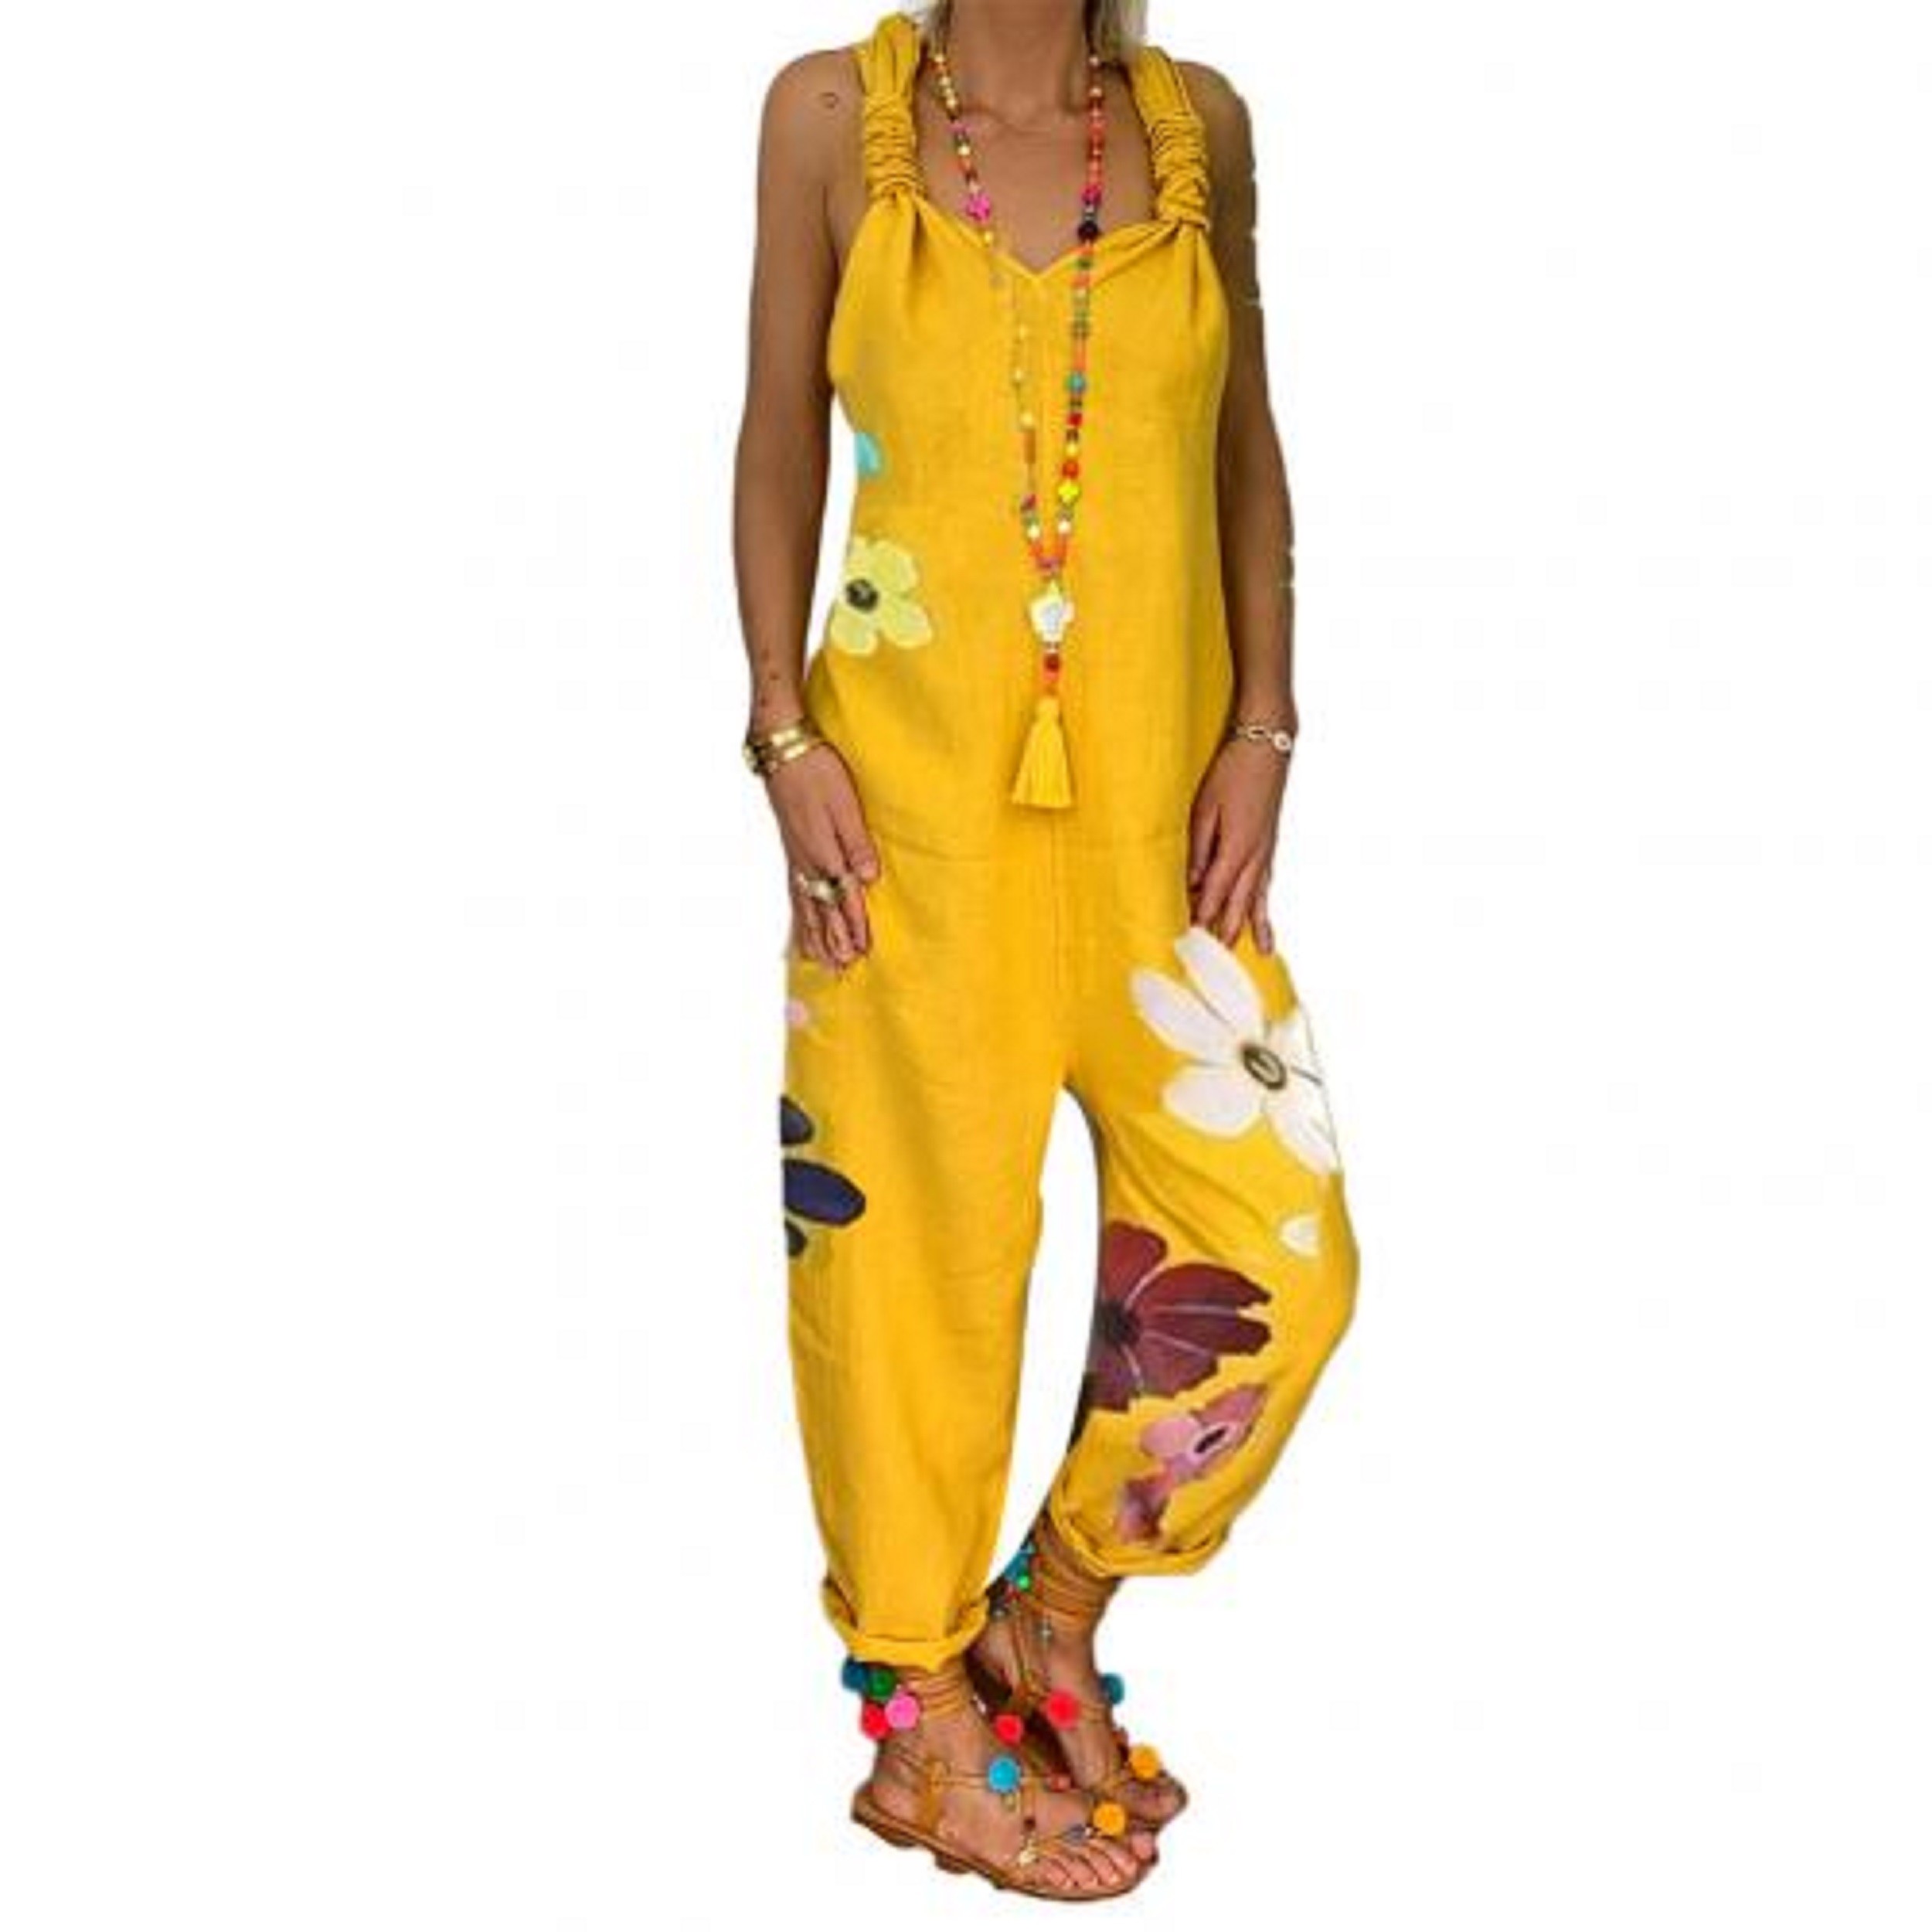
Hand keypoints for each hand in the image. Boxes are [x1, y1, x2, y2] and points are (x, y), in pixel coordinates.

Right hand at [764, 740, 880, 967]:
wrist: (783, 749)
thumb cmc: (817, 772)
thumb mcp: (845, 805)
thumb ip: (857, 843)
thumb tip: (867, 879)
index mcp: (824, 853)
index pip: (842, 898)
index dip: (853, 926)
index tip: (862, 952)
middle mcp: (806, 862)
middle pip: (821, 911)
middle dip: (832, 941)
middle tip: (841, 969)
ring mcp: (795, 858)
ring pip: (805, 906)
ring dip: (814, 935)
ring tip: (819, 960)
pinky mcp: (790, 849)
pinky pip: (792, 893)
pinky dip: (797, 915)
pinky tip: (798, 924)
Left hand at [1187, 735, 1287, 951]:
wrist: (1268, 745)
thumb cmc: (1232, 770)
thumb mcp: (1205, 806)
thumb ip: (1198, 847)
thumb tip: (1192, 882)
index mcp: (1236, 849)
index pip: (1214, 895)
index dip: (1200, 919)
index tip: (1185, 941)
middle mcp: (1255, 857)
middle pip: (1237, 906)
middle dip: (1222, 933)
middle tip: (1209, 963)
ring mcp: (1265, 853)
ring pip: (1255, 901)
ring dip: (1247, 929)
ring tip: (1247, 957)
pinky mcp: (1269, 847)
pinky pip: (1265, 888)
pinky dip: (1264, 911)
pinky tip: (1265, 928)